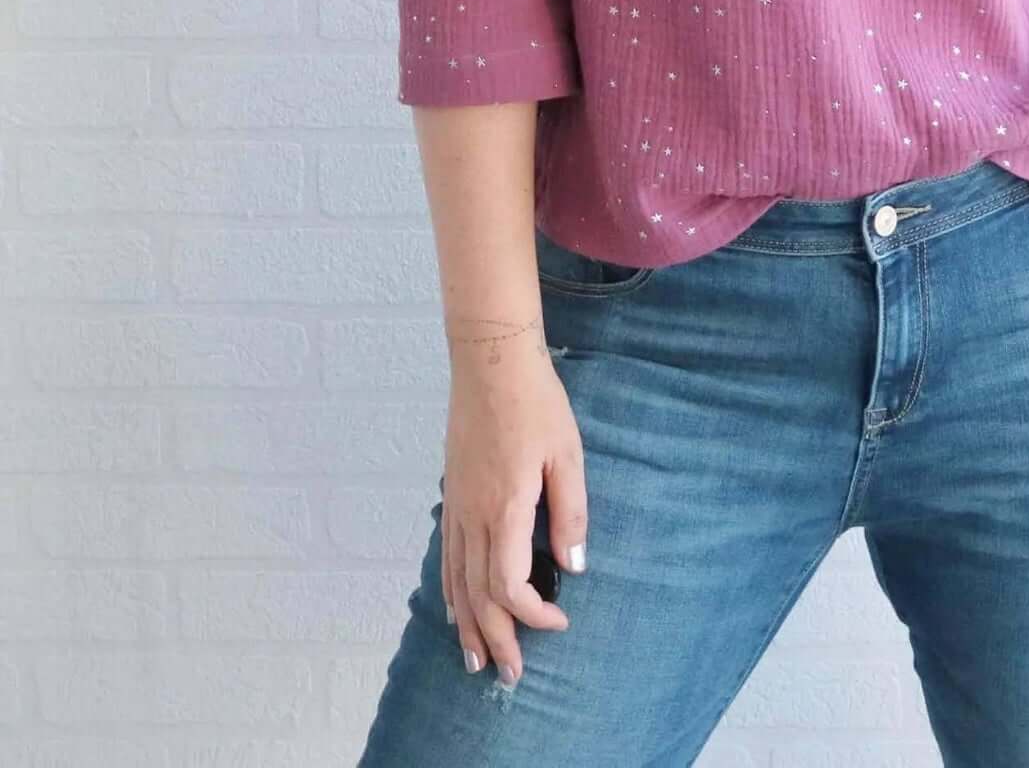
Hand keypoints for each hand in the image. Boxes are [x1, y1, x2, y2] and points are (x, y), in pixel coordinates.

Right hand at [441, 318, 589, 686]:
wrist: (490, 362)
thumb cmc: (537, 403)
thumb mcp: (568, 455)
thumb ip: (570, 513)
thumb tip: (575, 567)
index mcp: (505, 507)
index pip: (509, 584)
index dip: (533, 613)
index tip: (560, 621)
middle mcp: (473, 515)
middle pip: (476, 595)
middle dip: (495, 639)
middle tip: (511, 675)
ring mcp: (457, 505)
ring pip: (455, 581)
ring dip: (466, 625)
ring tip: (476, 660)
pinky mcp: (454, 495)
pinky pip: (446, 557)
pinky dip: (450, 591)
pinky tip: (456, 607)